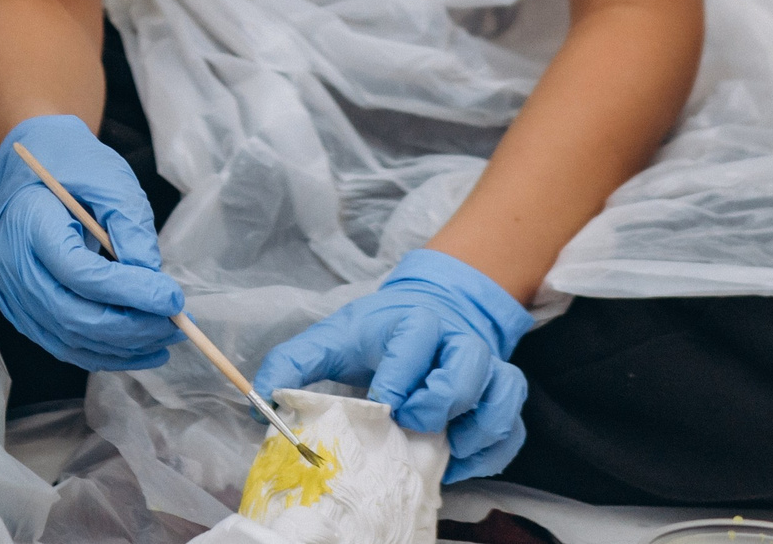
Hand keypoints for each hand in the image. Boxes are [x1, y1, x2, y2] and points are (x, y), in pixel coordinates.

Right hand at [0, 114, 184, 369]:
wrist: (29, 173)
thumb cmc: (72, 171)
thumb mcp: (109, 181)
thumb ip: (130, 228)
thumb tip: (153, 284)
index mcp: (30, 224)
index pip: (77, 272)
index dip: (127, 291)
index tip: (172, 298)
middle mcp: (12, 266)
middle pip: (72, 315)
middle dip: (131, 327)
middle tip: (176, 324)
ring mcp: (12, 295)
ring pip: (70, 339)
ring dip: (124, 347)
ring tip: (167, 336)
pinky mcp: (23, 313)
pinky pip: (65, 346)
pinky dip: (105, 353)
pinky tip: (141, 347)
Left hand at [254, 249, 534, 482]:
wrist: (435, 310)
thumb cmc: (380, 333)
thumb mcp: (334, 337)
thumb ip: (294, 362)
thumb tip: (260, 399)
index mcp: (414, 321)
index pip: (415, 340)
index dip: (400, 375)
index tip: (381, 405)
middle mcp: (458, 340)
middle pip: (467, 365)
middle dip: (439, 399)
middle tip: (411, 421)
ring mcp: (488, 368)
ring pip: (500, 394)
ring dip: (474, 426)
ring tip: (442, 447)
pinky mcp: (504, 396)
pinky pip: (512, 427)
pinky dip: (492, 451)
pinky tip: (459, 461)